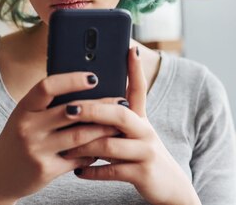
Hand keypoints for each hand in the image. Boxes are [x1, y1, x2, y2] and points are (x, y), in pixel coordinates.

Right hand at [0, 72, 121, 204]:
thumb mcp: (25, 117)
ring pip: (79, 135)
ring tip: (119, 122)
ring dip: (103, 129)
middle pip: (71, 111)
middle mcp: (28, 127)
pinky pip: (78, 158)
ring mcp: (36, 150)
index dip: (72, 80)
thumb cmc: (18, 139)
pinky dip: (94, 152)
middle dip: (101, 106)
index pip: (47, 86)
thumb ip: (47, 105)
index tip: (94, 77)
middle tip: (121, 101)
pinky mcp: (46, 170)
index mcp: (23, 108)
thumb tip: (86, 86)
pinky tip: (104, 146)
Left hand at [62, 47, 201, 204]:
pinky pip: (112, 170)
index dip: (135, 68)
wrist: (170, 188)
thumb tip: (82, 104)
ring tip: (66, 147)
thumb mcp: (133, 135)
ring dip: (84, 145)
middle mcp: (145, 131)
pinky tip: (78, 171)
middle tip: (70, 108)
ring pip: (110, 144)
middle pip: (119, 114)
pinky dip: (92, 171)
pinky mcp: (143, 173)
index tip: (129, 48)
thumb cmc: (140, 156)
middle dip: (92, 109)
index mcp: (140, 119)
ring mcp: (145, 152)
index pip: (139, 88)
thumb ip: (114, 120)